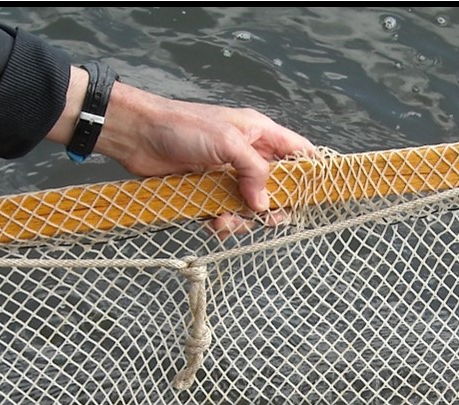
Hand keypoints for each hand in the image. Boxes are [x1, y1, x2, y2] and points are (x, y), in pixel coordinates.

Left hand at [50, 68, 314, 217]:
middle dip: (275, 205)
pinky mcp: (204, 191)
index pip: (296, 151)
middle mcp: (245, 153)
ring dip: (244, 218)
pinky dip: (222, 222)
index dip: (310, 171)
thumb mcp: (228, 143)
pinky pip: (223, 212)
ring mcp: (224, 173)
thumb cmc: (184, 127)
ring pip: (248, 203)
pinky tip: (214, 223)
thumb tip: (265, 204)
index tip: (319, 194)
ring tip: (231, 222)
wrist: (138, 135)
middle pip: (275, 184)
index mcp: (258, 133)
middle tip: (274, 221)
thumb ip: (254, 171)